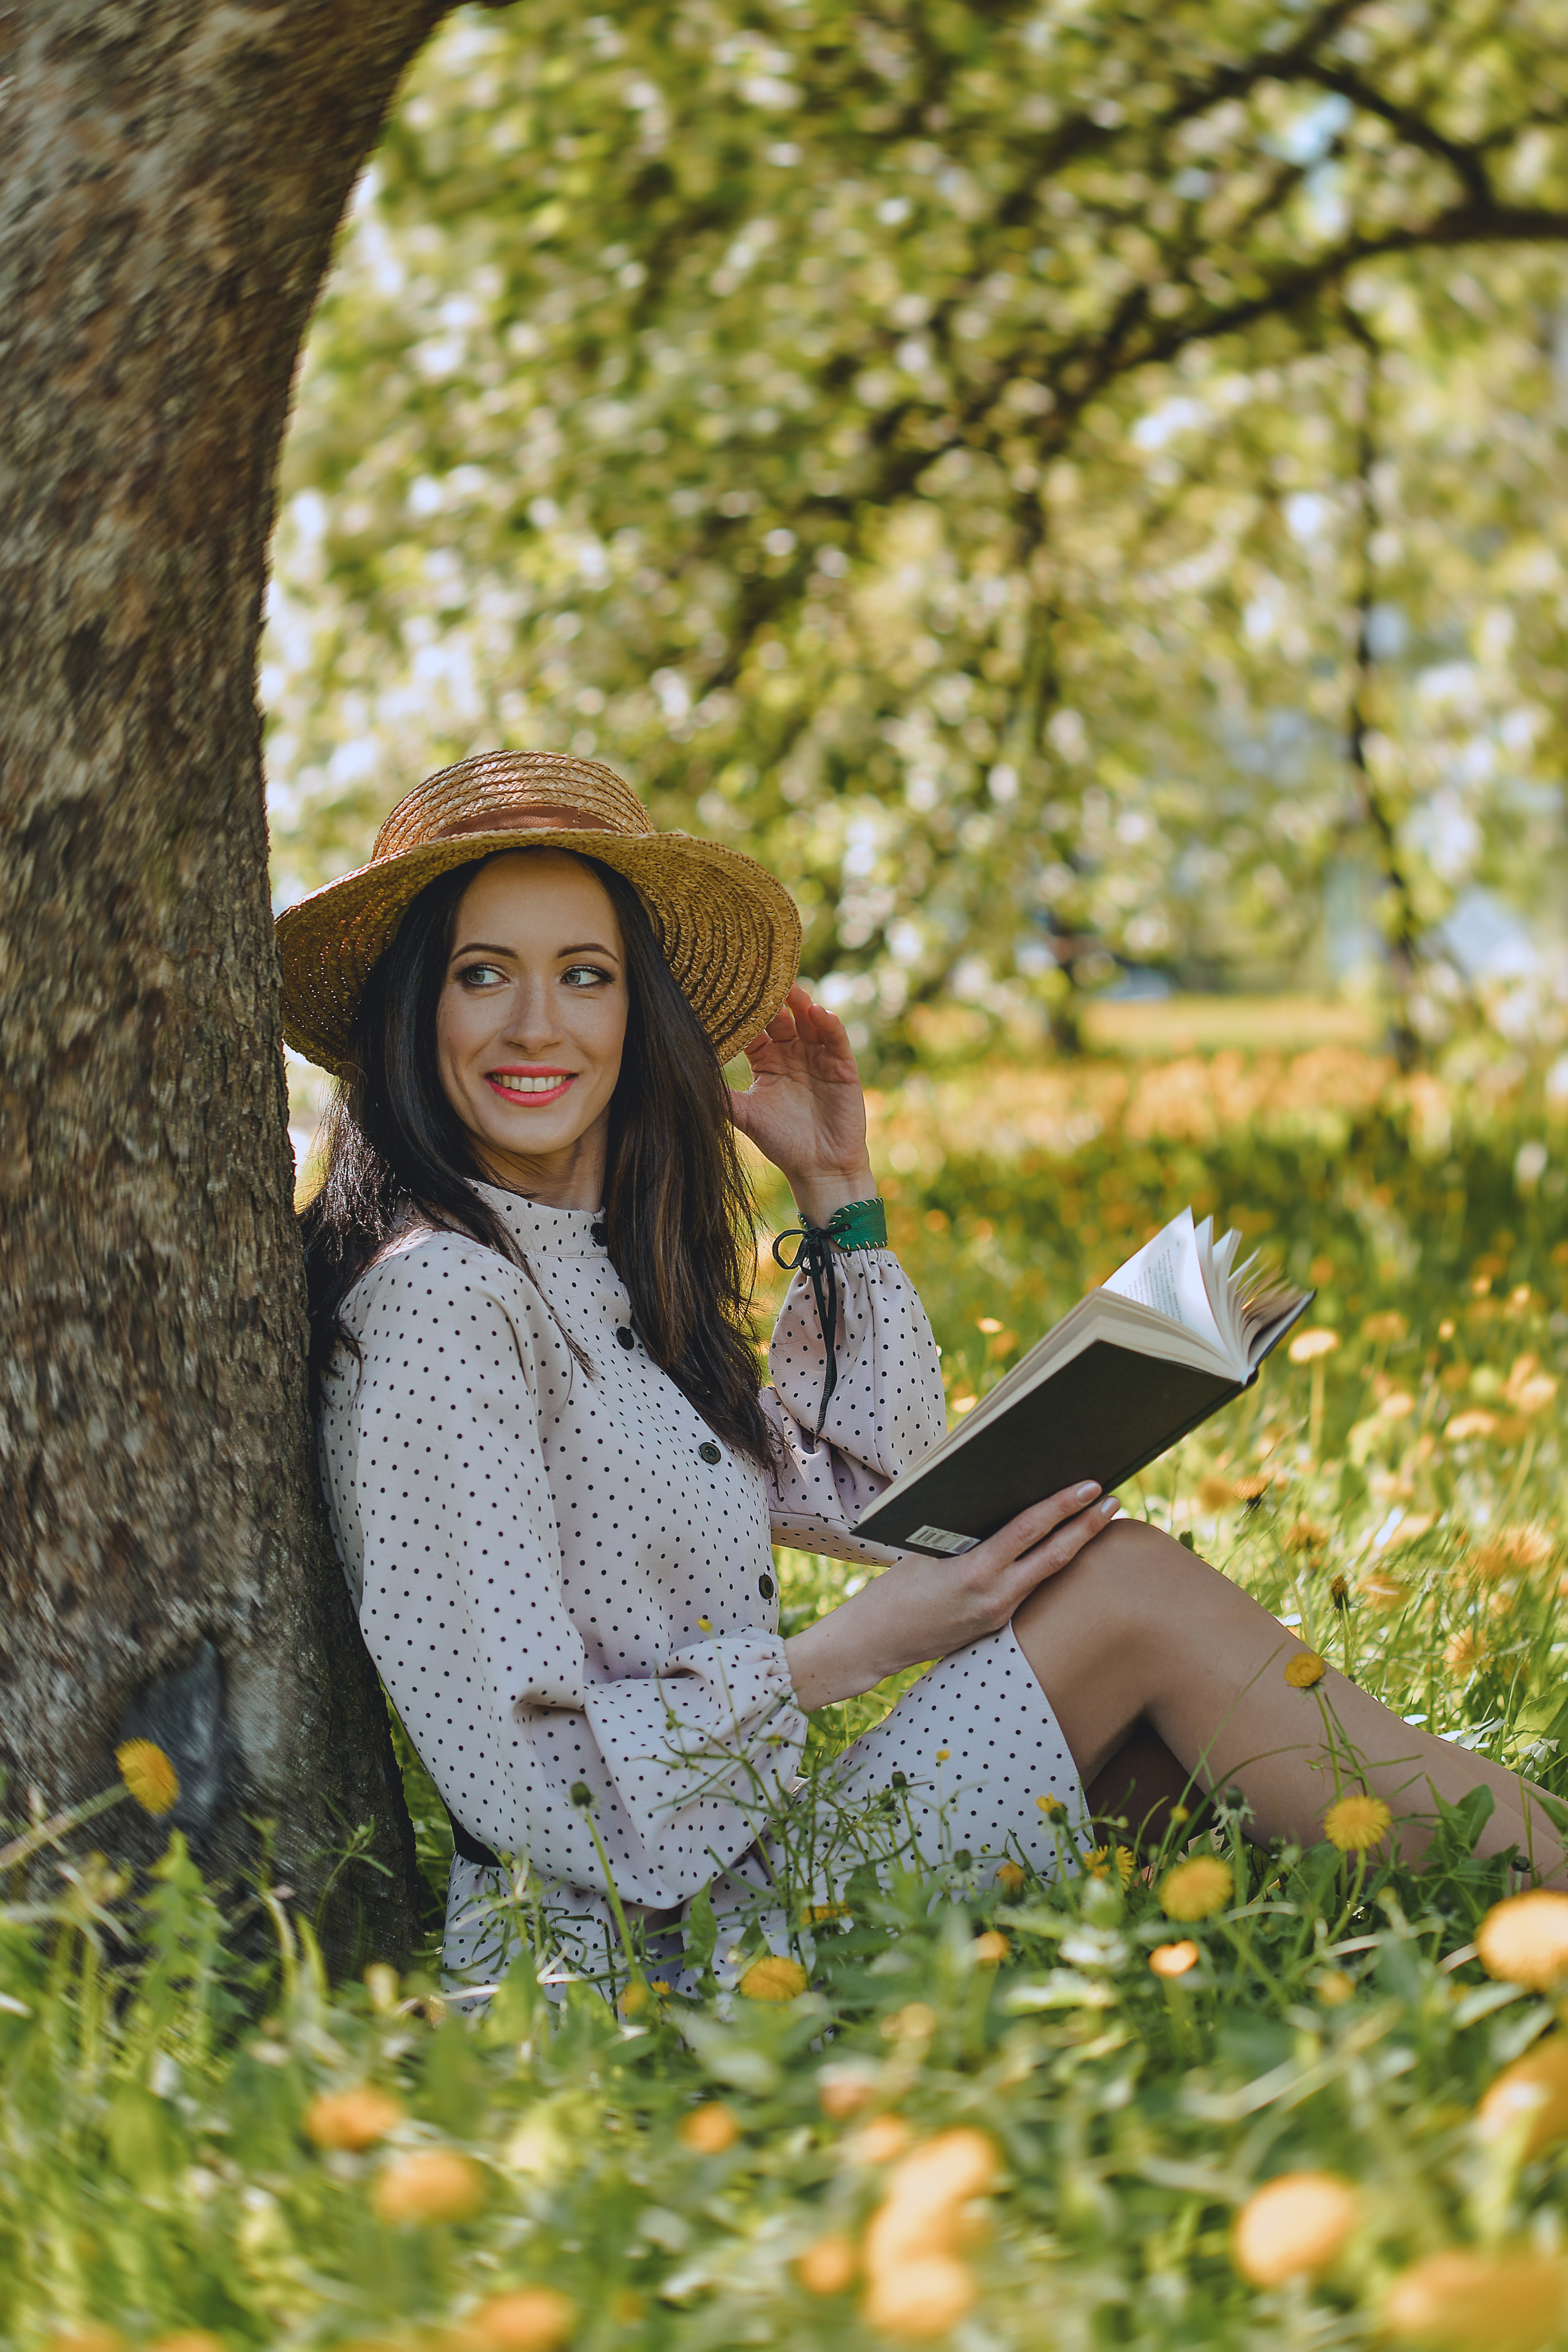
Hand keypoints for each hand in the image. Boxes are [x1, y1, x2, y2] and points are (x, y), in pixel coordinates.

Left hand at [729, 984, 874, 1224]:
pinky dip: (828, 1024)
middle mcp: (792, 1054)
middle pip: (781, 1017)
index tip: (728, 991)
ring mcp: (818, 1057)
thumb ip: (721, 1096)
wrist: (819, 1168)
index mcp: (768, 1062)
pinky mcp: (842, 1066)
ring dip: (800, 1003)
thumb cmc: (782, 1143)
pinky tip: (817, 1012)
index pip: (754, 1029)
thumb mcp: (745, 1116)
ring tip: (789, 987)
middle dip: (772, 998)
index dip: (743, 1012)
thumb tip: (684, 1079)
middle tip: (759, 974)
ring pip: (808, 1021)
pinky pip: (835, 1039)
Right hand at [783, 1484, 1121, 1711]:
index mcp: (975, 1572)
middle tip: (1112, 1501)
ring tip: (1095, 1522)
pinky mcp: (996, 1626)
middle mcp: (994, 1597)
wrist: (876, 1643)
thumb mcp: (927, 1551)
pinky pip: (1030, 1590)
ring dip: (1073, 1547)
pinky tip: (1058, 1551)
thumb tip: (1004, 1508)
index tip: (1090, 1486)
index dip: (1064, 1506)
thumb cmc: (894, 1590)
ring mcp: (999, 1615)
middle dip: (1087, 1527)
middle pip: (1055, 1556)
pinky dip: (1047, 1567)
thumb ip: (967, 1534)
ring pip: (1047, 1575)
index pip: (1030, 1530)